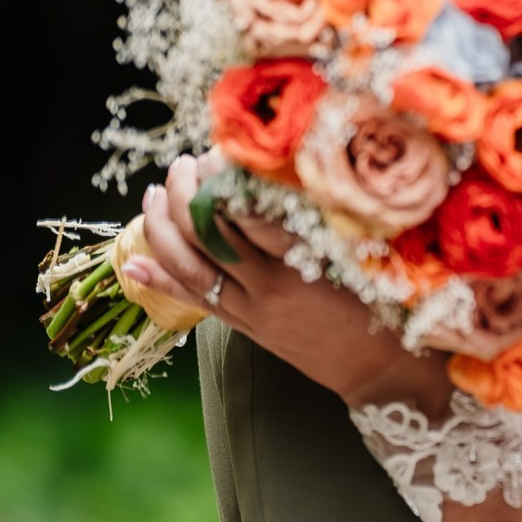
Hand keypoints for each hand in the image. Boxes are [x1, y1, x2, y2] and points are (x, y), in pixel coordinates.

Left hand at [124, 154, 450, 412]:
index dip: (222, 176)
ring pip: (193, 266)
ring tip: (152, 197)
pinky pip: (199, 301)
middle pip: (208, 232)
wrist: (382, 372)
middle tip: (180, 165)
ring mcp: (254, 311)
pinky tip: (136, 265)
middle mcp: (269, 287)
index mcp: (301, 261)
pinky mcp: (250, 329)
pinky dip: (163, 281)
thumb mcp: (358, 256)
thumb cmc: (385, 308)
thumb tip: (272, 180)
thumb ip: (316, 224)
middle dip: (185, 193)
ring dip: (164, 228)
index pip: (245, 209)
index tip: (217, 149)